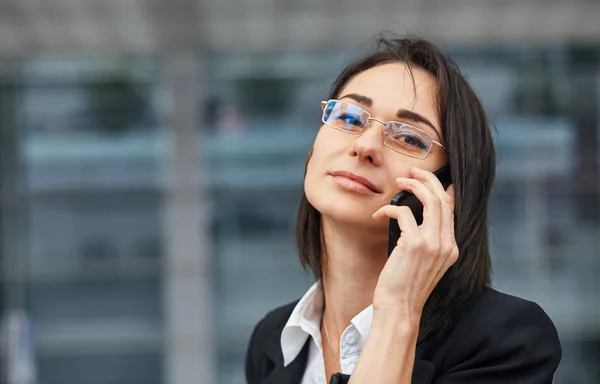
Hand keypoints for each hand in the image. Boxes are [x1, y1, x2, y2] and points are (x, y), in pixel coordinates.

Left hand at [372, 167, 458, 320]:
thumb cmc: (405, 286)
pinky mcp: (414, 244)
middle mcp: (446, 244)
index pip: (452, 209)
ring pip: (429, 200)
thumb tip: (423, 216)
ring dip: (413, 185)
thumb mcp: (424, 263)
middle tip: (412, 172)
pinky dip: (390, 209)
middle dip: (427, 179)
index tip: (435, 178)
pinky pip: (404, 212)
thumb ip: (428, 240)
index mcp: (451, 249)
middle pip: (443, 199)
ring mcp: (432, 244)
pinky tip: (380, 215)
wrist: (399, 309)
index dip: (444, 189)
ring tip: (400, 181)